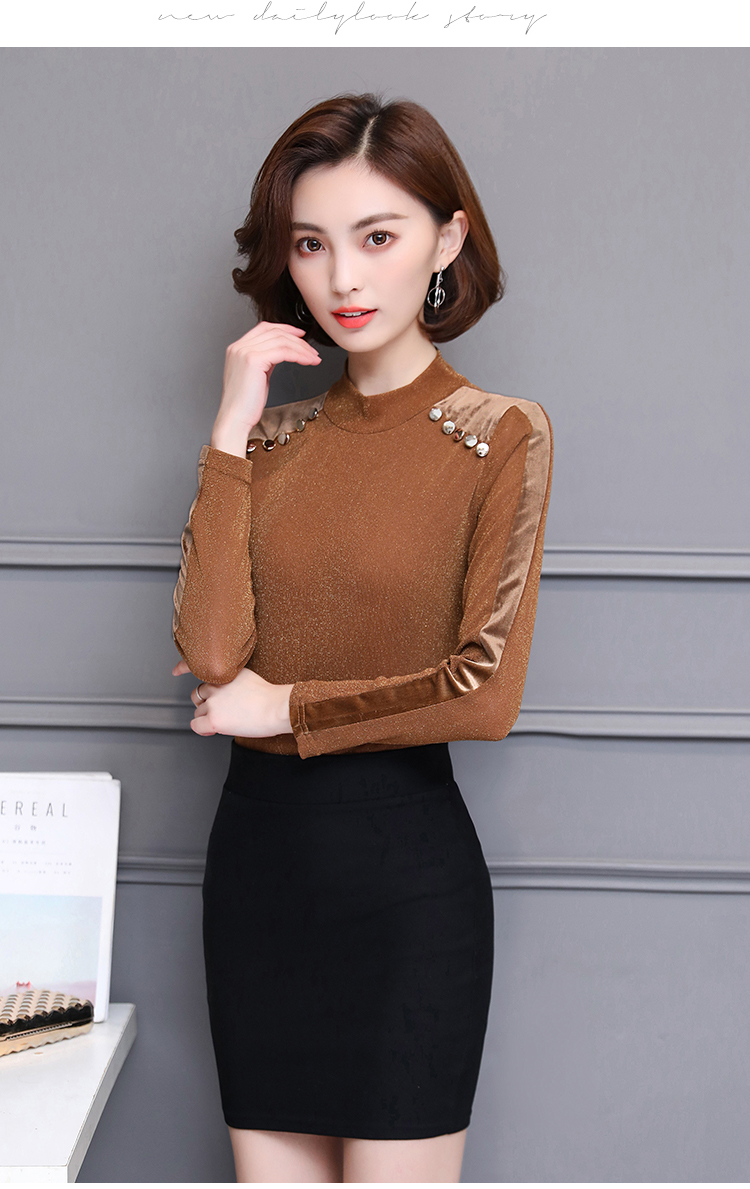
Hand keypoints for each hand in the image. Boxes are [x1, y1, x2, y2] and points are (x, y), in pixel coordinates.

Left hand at [172, 658, 292, 737]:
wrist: (278, 708)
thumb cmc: (272, 698)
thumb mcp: (251, 679)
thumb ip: (234, 682)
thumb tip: (227, 695)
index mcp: (227, 673)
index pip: (196, 666)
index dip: (182, 668)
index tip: (176, 671)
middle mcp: (217, 685)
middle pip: (198, 694)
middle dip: (205, 704)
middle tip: (217, 711)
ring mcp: (214, 702)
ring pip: (198, 711)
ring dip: (207, 717)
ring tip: (223, 722)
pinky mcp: (214, 719)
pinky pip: (196, 725)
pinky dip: (202, 729)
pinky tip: (213, 730)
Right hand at [211, 321, 321, 456]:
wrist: (234, 419)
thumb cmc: (245, 405)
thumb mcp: (256, 376)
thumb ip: (265, 361)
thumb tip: (282, 353)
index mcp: (237, 348)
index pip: (264, 328)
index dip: (284, 328)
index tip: (300, 335)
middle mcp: (239, 347)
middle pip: (275, 332)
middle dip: (297, 340)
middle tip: (312, 350)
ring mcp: (245, 352)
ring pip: (281, 341)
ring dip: (302, 348)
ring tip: (314, 358)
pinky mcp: (254, 360)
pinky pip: (283, 351)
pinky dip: (299, 355)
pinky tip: (308, 361)